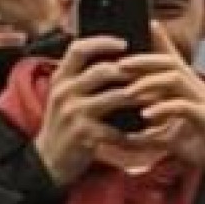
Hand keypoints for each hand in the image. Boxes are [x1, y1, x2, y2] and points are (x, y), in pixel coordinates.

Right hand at [34, 34, 143, 188]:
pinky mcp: (84, 134)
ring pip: (115, 97)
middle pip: (103, 70)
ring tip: (156, 98)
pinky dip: (132, 131)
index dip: (102, 42)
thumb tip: (114, 61)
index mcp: (60, 79)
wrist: (47, 162)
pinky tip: (145, 131)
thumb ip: (80, 79)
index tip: (124, 42)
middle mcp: (64, 92)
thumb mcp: (64, 98)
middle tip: (151, 73)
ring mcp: (73, 113)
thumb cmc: (63, 126)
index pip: (78, 49)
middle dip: (131, 71)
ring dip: (139, 97)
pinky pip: (116, 129)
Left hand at [120, 36, 204, 181]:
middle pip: (170, 63)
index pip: (172, 60)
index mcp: (188, 90)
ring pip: (176, 78)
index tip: (140, 30)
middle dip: (144, 61)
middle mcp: (197, 89)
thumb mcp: (172, 138)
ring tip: (128, 92)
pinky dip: (163, 108)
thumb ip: (152, 134)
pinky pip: (184, 106)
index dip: (159, 42)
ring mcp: (204, 101)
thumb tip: (127, 138)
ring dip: (149, 83)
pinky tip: (146, 115)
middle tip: (120, 65)